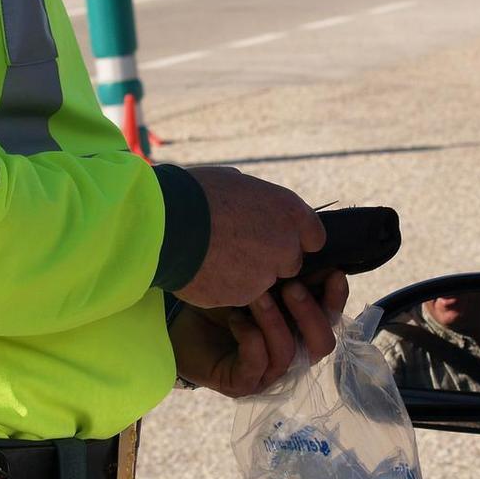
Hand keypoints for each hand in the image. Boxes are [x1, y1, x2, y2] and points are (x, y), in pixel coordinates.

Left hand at [170, 271, 348, 397]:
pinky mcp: (241, 383)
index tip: (333, 273)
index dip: (337, 299)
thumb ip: (287, 273)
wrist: (178, 321)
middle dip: (311, 314)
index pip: (331, 320)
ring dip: (274, 321)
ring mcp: (266, 374)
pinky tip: (235, 318)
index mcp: (299, 330)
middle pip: (322, 345)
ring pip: (287, 354)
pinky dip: (250, 337)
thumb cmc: (221, 299)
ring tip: (256, 295)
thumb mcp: (258, 281)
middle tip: (291, 285)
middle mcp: (290, 355)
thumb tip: (313, 248)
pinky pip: (257, 363)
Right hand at [175, 166, 325, 308]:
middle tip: (237, 248)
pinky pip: (239, 294)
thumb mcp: (235, 182)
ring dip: (245, 274)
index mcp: (289, 211)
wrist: (165, 225)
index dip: (293, 237)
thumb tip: (253, 204)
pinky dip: (225, 287)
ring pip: (262, 281)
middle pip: (289, 263)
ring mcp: (266, 274)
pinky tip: (204, 270)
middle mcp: (286, 245)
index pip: (313, 236)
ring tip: (214, 257)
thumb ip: (257, 201)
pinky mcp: (243, 296)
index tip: (275, 237)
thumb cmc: (195, 194)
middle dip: (269, 259)